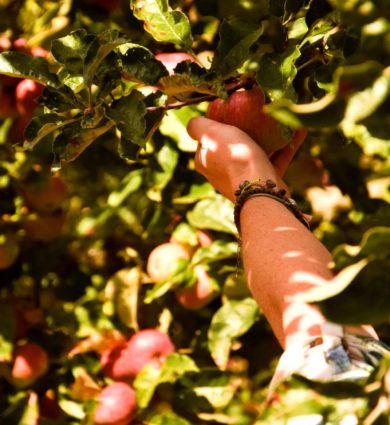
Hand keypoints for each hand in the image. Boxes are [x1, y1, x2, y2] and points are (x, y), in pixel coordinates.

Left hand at [187, 117, 306, 201]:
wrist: (260, 188)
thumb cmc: (234, 157)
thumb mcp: (210, 134)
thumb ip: (197, 127)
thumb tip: (193, 123)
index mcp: (205, 163)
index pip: (208, 140)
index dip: (217, 124)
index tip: (231, 110)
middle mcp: (221, 173)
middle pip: (232, 146)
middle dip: (244, 129)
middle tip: (256, 112)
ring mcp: (244, 179)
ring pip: (256, 152)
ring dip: (269, 136)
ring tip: (279, 118)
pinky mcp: (265, 182)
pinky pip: (276, 160)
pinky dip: (286, 145)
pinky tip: (299, 129)